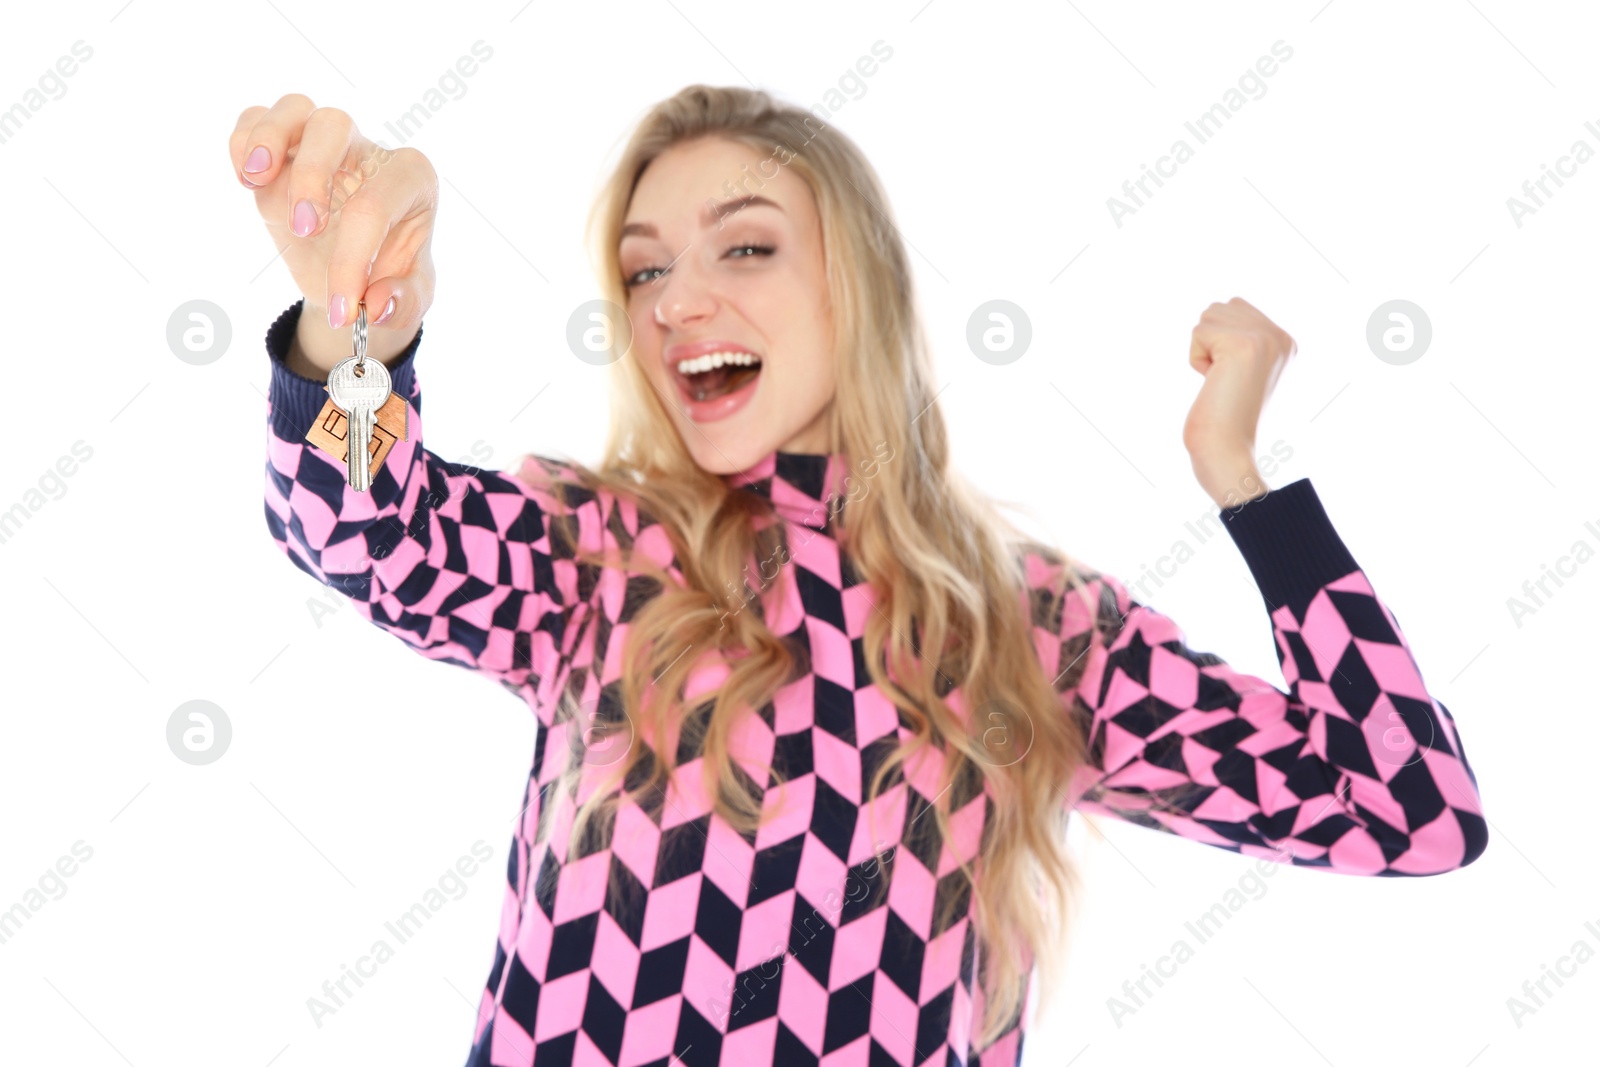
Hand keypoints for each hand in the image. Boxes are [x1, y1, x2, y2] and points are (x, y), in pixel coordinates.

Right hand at [227, 94, 438, 371]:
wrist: (356, 280)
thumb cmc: (389, 279)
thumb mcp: (411, 301)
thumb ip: (405, 303)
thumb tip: (377, 305)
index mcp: (412, 179)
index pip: (377, 204)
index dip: (353, 260)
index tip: (341, 310)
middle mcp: (368, 151)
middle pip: (335, 126)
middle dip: (310, 176)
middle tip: (304, 231)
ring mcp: (323, 146)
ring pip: (295, 108)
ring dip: (268, 139)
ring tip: (255, 182)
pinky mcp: (283, 153)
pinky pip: (254, 119)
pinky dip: (242, 142)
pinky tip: (248, 182)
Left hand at [1182, 297, 1294, 507]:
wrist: (1228, 451)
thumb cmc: (1225, 420)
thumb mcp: (1239, 371)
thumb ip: (1238, 337)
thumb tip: (1223, 306)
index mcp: (1286, 343)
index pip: (1234, 307)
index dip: (1218, 343)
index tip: (1232, 378)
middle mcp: (1281, 337)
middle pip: (1219, 308)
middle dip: (1209, 343)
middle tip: (1224, 380)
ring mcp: (1266, 339)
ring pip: (1208, 317)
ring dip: (1202, 351)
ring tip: (1220, 381)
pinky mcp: (1245, 345)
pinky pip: (1198, 333)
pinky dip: (1196, 360)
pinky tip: (1214, 383)